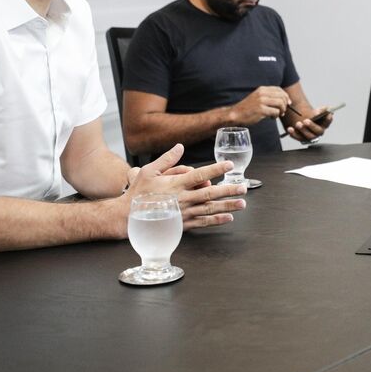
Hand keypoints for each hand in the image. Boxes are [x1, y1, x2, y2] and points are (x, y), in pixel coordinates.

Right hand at [125, 144, 246, 229]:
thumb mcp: (149, 171)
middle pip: (210, 193)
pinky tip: (228, 218)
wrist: (127, 217)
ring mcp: (184, 213)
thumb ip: (167, 159)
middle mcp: (182, 199)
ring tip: (242, 204)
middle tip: (243, 188)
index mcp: (176, 184)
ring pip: (210, 209)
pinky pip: (203, 223)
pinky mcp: (182, 225)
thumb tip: (181, 146)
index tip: (229, 165)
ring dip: (227, 206)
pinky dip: (216, 220)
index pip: (200, 174)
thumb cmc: (138, 193)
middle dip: (228, 190)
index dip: (216, 169)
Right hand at [229, 86, 290, 124]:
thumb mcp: (258, 97)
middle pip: (282, 96)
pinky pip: (275, 112)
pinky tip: (271, 117)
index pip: (279, 90)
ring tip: (277, 114)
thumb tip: (284, 100)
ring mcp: (261, 101)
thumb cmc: (248, 108)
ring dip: (282, 111)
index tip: (288, 103)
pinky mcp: (261, 110)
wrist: (236, 114)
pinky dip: (276, 116)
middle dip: (285, 105)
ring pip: (280, 104)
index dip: (286, 96)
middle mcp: (262, 94)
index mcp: (262, 89)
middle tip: (283, 111)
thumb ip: (269, 97)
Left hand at [286, 109, 332, 142]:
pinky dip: (293, 134)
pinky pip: (298, 138)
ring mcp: (311, 136)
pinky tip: (290, 129)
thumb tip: (320, 111)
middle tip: (306, 121)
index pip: (328, 122)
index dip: (328, 119)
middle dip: (312, 126)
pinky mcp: (302, 139)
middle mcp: (319, 132)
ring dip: (303, 130)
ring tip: (298, 124)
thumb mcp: (317, 110)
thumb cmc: (312, 115)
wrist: (303, 120)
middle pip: (318, 131)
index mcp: (324, 124)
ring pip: (308, 136)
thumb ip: (321, 109)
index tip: (327, 115)